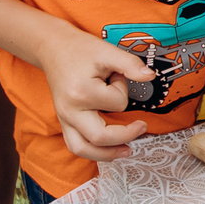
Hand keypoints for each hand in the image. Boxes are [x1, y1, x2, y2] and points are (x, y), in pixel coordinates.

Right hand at [39, 23, 154, 164]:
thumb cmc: (80, 50)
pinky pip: (76, 145)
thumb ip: (130, 64)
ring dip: (107, 154)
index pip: (116, 103)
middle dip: (125, 135)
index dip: (123, 90)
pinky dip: (93, 152)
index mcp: (81, 92)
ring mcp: (64, 118)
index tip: (117, 77)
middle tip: (143, 127)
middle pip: (99, 137)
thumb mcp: (107, 51)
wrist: (53, 49)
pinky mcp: (63, 122)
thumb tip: (150, 76)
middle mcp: (69, 110)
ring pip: (83, 149)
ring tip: (127, 151)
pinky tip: (109, 150)